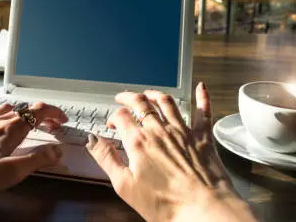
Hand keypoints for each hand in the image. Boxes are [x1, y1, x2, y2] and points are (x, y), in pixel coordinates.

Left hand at [0, 92, 67, 208]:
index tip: (62, 120)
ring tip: (28, 116)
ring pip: (5, 108)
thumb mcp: (12, 172)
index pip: (38, 112)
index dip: (53, 113)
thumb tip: (56, 151)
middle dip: (41, 115)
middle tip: (51, 125)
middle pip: (24, 110)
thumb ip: (37, 160)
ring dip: (21, 110)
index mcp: (10, 130)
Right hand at [86, 83, 256, 221]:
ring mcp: (183, 131)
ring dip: (156, 94)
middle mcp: (160, 131)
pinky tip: (201, 87)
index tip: (112, 124)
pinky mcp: (203, 137)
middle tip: (123, 97)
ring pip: (167, 102)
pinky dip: (202, 96)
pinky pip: (203, 111)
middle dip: (129, 97)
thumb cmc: (166, 204)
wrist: (203, 209)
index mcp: (139, 142)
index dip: (113, 117)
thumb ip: (107, 159)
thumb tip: (92, 140)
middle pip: (141, 103)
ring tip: (149, 93)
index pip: (121, 117)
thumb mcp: (125, 186)